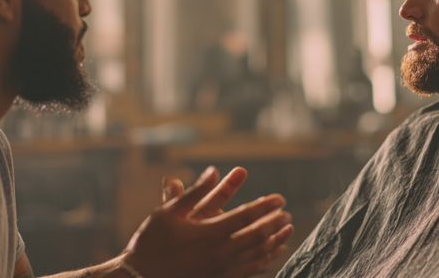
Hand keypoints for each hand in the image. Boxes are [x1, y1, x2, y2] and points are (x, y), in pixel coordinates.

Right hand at [123, 167, 293, 277]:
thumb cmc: (151, 242)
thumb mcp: (169, 212)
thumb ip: (195, 191)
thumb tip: (214, 171)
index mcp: (211, 232)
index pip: (248, 216)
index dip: (267, 207)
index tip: (280, 199)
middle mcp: (221, 252)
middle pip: (259, 235)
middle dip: (276, 223)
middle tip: (286, 214)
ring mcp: (222, 269)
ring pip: (258, 255)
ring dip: (276, 241)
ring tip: (286, 231)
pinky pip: (250, 270)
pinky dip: (265, 260)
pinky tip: (271, 254)